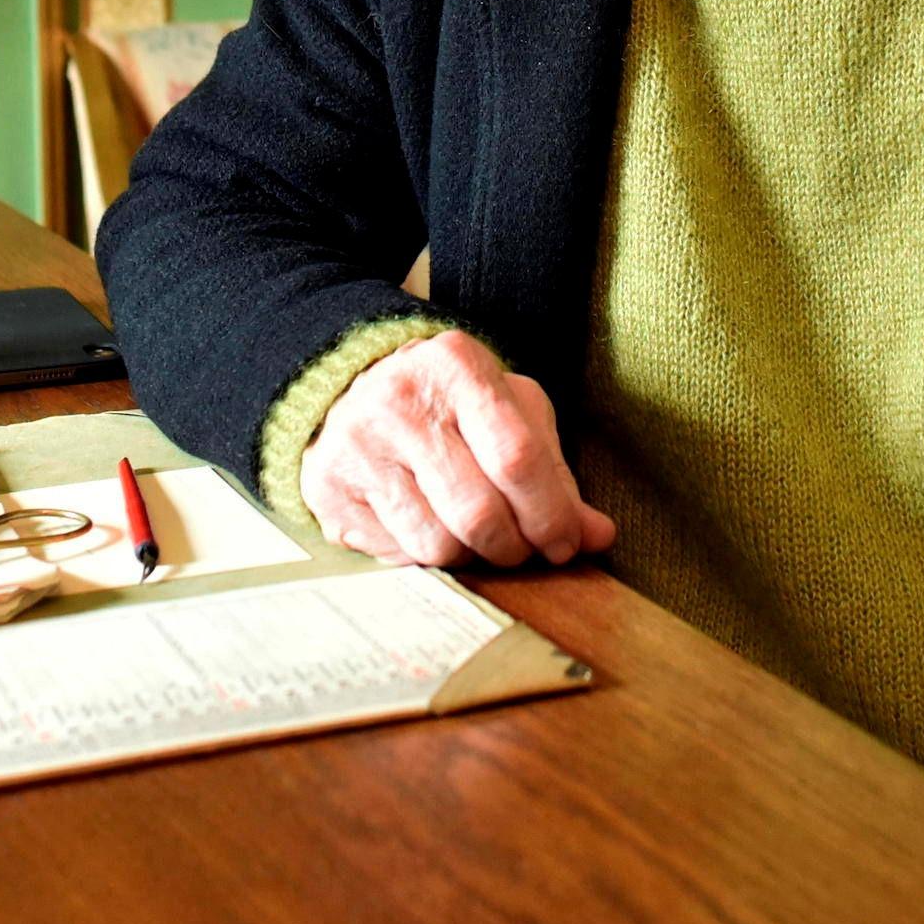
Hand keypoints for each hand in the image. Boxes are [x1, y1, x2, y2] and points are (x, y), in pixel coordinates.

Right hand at [300, 331, 616, 569]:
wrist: (355, 387)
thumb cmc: (451, 404)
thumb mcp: (510, 413)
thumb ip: (555, 472)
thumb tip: (596, 536)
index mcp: (457, 366)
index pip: (518, 458)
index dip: (551, 515)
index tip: (565, 544)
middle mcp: (400, 400)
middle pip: (479, 511)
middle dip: (514, 547)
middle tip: (522, 550)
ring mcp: (357, 444)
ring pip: (437, 542)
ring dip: (471, 557)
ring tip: (477, 537)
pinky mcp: (328, 485)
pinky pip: (396, 553)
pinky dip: (425, 555)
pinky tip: (428, 524)